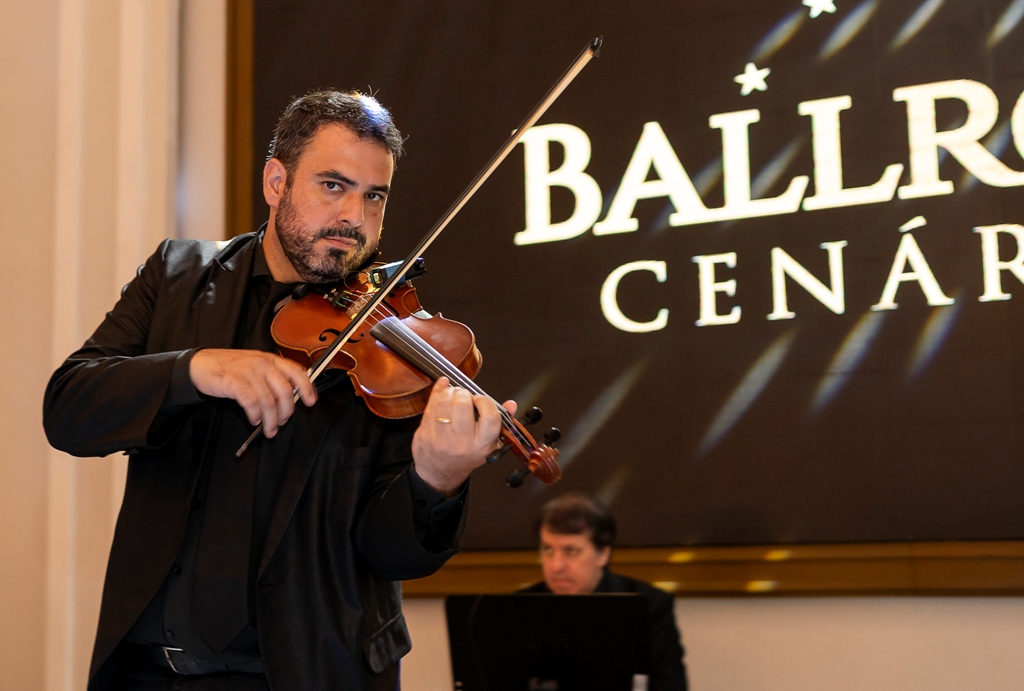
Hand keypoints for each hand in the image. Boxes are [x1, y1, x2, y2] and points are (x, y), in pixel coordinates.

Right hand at [189, 349, 316, 436]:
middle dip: (286, 412)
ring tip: (269, 428)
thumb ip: (272, 376)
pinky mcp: (234, 382)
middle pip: (284, 391)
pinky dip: (255, 415)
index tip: (310, 402)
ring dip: (271, 420)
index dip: (306, 388)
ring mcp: (248, 372)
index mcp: (270, 359)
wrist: (199, 365)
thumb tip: (290, 396)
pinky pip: (251, 403)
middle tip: (282, 423)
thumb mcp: (255, 365)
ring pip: (268, 401)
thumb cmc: (229, 368)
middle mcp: (262, 363)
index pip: (296, 372)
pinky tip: (253, 420)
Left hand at [412, 377, 516, 495]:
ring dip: (449, 392)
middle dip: (463, 393)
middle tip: (464, 394)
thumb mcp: (488, 444)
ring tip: (453, 394)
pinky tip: (441, 390)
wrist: (442, 473)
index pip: (490, 416)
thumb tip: (511, 405)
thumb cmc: (466, 454)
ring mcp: (442, 439)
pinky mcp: (426, 435)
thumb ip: (500, 422)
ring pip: (444, 404)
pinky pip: (430, 407)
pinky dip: (436, 394)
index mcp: (482, 444)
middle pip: (463, 405)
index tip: (480, 399)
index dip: (485, 401)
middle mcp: (462, 443)